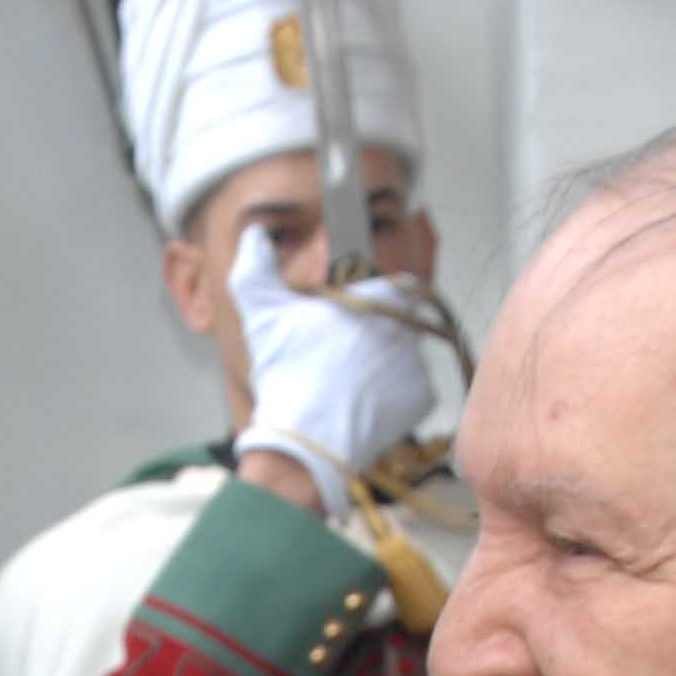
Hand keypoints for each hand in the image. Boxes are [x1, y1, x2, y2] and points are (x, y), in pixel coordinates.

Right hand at [230, 221, 436, 510]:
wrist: (304, 440)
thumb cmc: (284, 374)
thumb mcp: (259, 311)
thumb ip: (254, 264)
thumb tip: (253, 235)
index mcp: (374, 296)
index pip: (389, 285)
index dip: (368, 301)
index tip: (348, 320)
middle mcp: (404, 324)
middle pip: (397, 321)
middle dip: (374, 335)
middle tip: (342, 358)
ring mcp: (417, 361)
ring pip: (405, 354)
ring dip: (384, 364)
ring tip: (349, 384)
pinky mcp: (422, 396)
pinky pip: (413, 388)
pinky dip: (393, 396)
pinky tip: (362, 404)